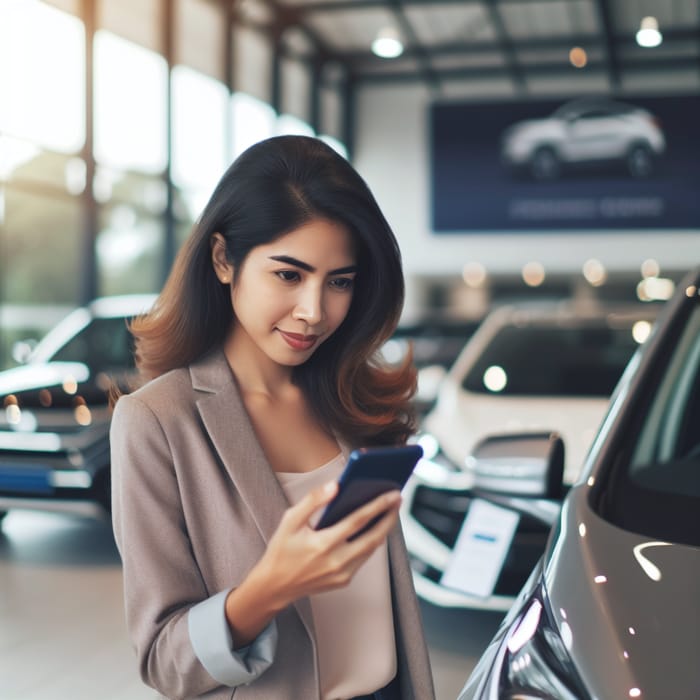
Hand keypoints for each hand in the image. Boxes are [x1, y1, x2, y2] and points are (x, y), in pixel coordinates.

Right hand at [256, 481, 400, 607]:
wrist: (274, 587)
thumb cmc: (281, 550)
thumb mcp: (290, 521)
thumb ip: (313, 501)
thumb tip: (335, 485)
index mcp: (323, 544)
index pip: (358, 520)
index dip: (378, 506)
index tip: (392, 493)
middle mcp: (336, 561)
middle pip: (373, 537)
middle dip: (389, 517)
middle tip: (398, 499)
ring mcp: (342, 574)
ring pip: (371, 549)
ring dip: (383, 529)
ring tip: (390, 510)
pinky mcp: (344, 581)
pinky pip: (363, 558)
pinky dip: (371, 541)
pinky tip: (374, 527)